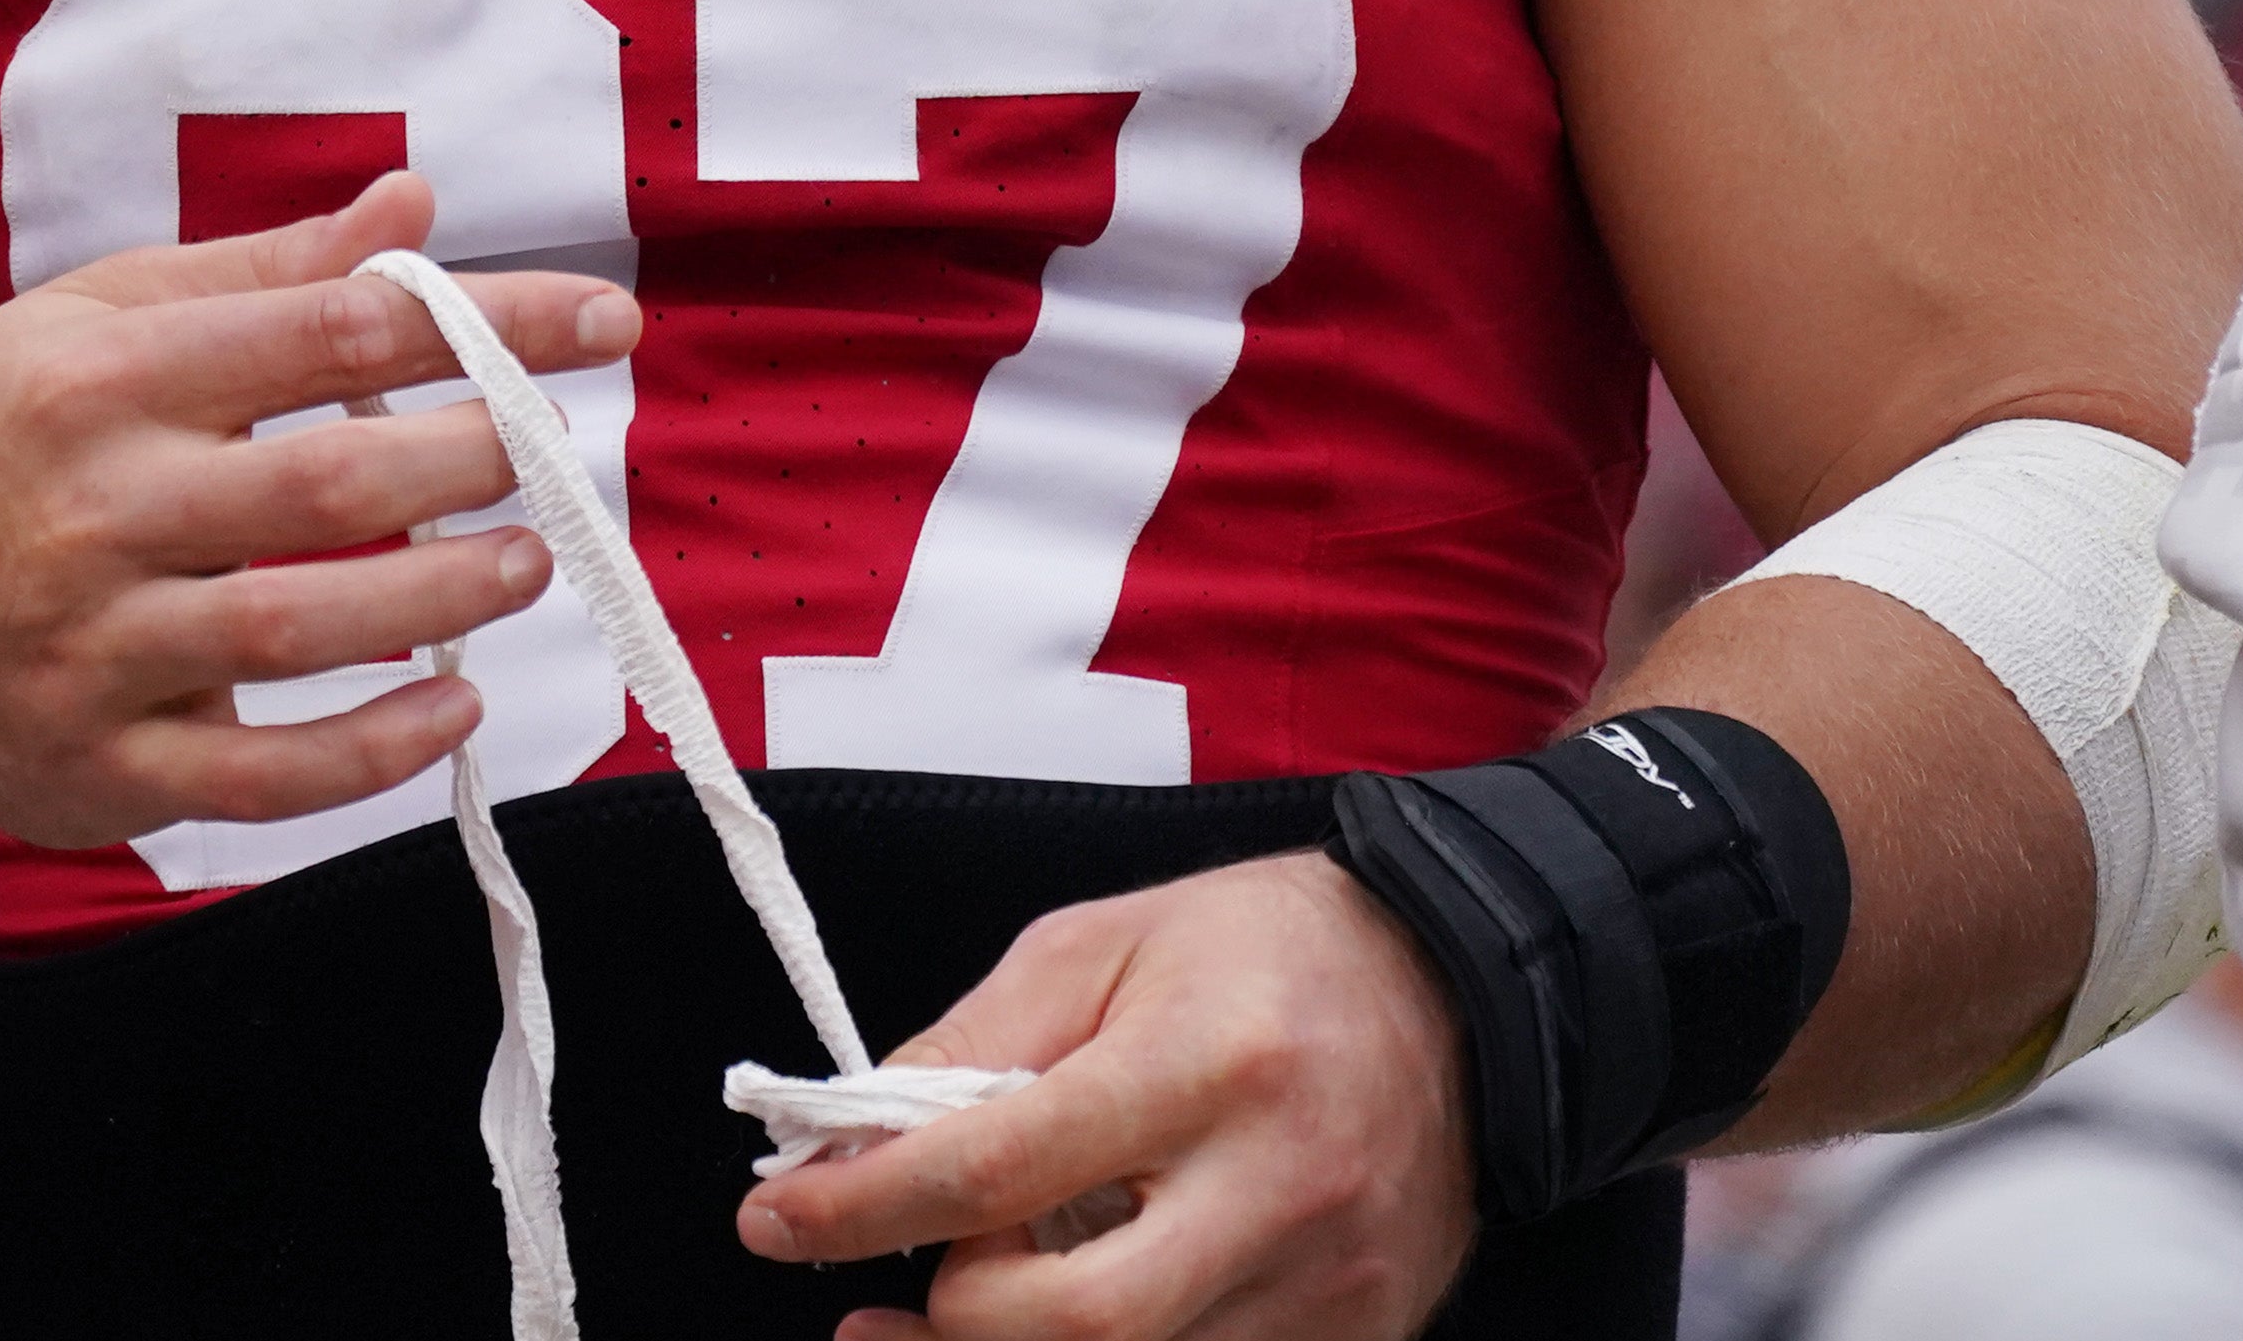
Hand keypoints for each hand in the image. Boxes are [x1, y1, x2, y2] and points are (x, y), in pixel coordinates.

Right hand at [0, 171, 635, 850]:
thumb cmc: (13, 438)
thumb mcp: (103, 318)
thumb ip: (268, 273)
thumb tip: (414, 205)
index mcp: (110, 376)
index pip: (334, 330)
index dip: (487, 322)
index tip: (603, 321)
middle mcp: (101, 509)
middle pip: (329, 484)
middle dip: (475, 459)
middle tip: (558, 450)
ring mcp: (98, 650)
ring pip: (303, 629)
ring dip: (443, 596)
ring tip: (529, 562)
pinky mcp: (104, 768)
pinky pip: (262, 777)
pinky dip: (374, 752)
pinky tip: (454, 707)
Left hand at [736, 853, 1477, 1340]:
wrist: (1465, 986)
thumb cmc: (1268, 949)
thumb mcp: (1100, 942)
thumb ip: (968, 1043)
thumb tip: (842, 1145)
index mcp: (1203, 1062)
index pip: (996, 1170)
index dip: (861, 1208)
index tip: (777, 1220)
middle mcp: (1274, 1184)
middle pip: (1071, 1327)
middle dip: (949, 1323)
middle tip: (887, 1293)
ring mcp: (1326, 1280)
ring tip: (957, 1309)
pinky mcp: (1357, 1337)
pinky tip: (1076, 1313)